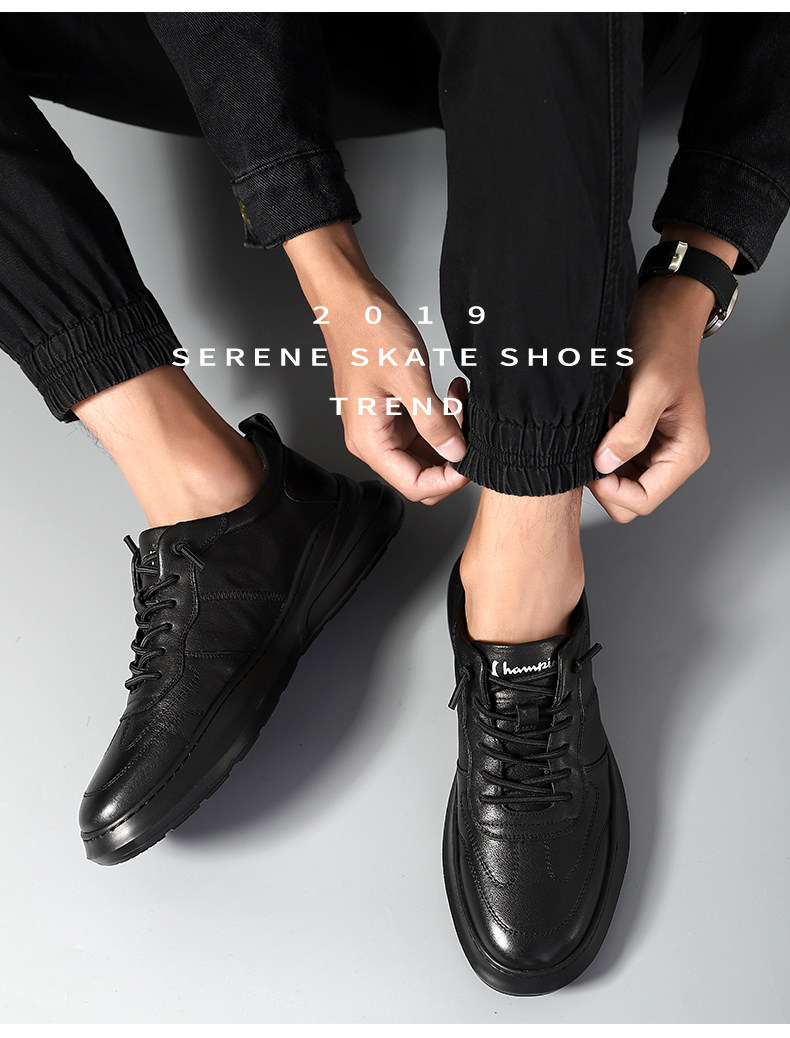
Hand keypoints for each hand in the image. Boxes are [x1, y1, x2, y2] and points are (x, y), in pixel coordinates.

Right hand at [284, 223, 468, 504]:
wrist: (349, 300)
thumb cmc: (367, 330)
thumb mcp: (409, 376)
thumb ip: (435, 421)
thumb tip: (457, 453)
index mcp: (369, 440)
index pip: (414, 485)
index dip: (448, 480)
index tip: (472, 460)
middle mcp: (372, 440)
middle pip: (421, 475)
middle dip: (451, 455)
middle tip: (466, 423)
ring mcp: (382, 427)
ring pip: (425, 453)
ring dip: (449, 433)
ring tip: (459, 401)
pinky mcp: (391, 413)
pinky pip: (423, 430)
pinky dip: (442, 418)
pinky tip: (451, 395)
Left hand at [589, 224, 736, 522]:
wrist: (661, 311)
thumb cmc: (663, 342)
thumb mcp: (648, 387)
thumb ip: (631, 432)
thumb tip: (606, 464)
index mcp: (684, 452)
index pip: (644, 501)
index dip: (612, 491)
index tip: (591, 465)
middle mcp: (670, 455)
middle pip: (628, 499)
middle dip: (604, 481)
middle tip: (587, 448)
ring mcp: (651, 447)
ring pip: (615, 482)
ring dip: (597, 464)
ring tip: (592, 430)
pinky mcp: (632, 435)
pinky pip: (608, 459)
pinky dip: (595, 449)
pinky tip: (592, 426)